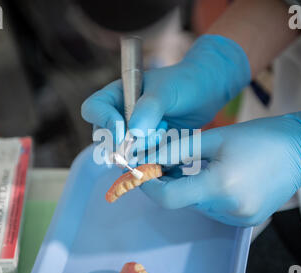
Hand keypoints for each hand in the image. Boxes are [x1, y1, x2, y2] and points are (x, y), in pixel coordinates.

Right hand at [81, 35, 250, 143]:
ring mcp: (133, 135)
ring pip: (124, 154)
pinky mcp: (148, 149)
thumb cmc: (184, 82)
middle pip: (104, 138)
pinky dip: (154, 160)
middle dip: (124, 145)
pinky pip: (142, 161)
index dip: (105, 122)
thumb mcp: (166, 91)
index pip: (94, 109)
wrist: (206, 92)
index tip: (124, 131)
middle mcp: (120, 116)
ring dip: (142, 153)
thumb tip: (132, 132)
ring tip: (165, 137)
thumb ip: (149, 108)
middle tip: (150, 140)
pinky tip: (170, 150)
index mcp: (117, 95)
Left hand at [140, 109, 300, 226]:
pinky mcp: (246, 221)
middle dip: (169, 182)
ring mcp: (240, 218)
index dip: (148, 186)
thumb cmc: (259, 137)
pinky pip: (214, 208)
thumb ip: (176, 151)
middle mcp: (229, 209)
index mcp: (220, 185)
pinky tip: (219, 175)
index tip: (139, 171)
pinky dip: (207, 193)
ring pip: (197, 205)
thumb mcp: (214, 138)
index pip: (168, 198)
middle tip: (167, 161)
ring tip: (200, 164)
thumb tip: (147, 158)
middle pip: (182, 200)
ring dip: (189, 187)